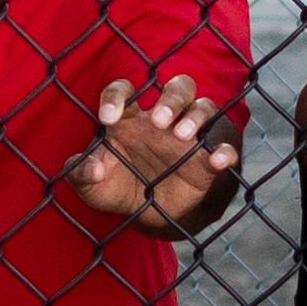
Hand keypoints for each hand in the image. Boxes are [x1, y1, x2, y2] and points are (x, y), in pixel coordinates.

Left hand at [62, 74, 241, 232]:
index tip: (106, 118)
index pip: (124, 90)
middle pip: (177, 88)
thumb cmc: (119, 189)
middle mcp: (163, 121)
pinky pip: (225, 147)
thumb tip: (91, 169)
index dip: (115, 96)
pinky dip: (225, 151)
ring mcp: (189, 138)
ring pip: (204, 107)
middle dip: (170, 99)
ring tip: (181, 135)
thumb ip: (81, 176)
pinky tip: (217, 160)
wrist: (149, 216)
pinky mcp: (208, 162)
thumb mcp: (93, 188)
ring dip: (195, 116)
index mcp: (130, 119)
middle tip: (159, 121)